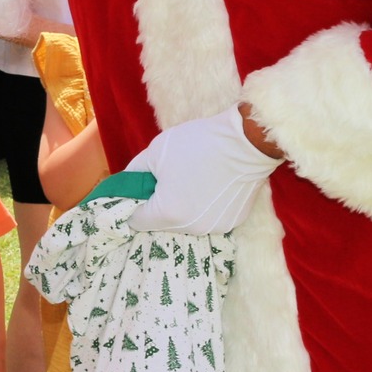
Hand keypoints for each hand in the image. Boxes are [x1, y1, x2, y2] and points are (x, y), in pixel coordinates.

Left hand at [124, 109, 280, 234]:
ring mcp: (214, 227)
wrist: (245, 143)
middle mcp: (191, 228)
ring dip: (181, 208)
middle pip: (161, 224)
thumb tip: (126, 183)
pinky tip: (210, 186)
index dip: (134, 205)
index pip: (137, 222)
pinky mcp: (232, 222)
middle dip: (158, 206)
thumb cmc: (197, 145)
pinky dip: (203, 208)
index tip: (140, 190)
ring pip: (185, 223)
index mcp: (167, 213)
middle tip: (166, 181)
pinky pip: (207, 219)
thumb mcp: (155, 152)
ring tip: (190, 182)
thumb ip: (135, 172)